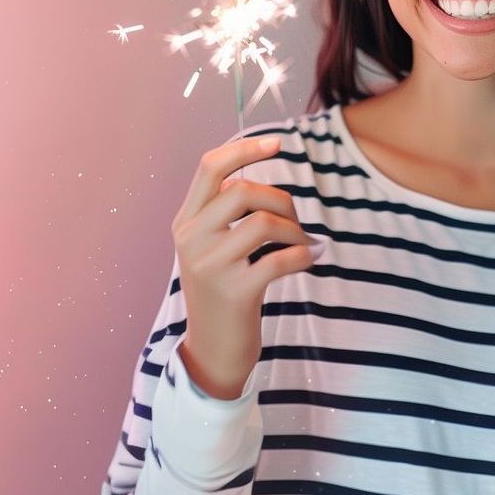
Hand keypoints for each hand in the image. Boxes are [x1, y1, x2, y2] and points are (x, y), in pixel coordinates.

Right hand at [171, 135, 319, 399]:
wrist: (212, 351)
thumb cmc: (222, 289)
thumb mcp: (211, 246)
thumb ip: (225, 211)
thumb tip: (262, 171)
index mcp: (186, 221)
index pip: (210, 167)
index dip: (245, 149)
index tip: (277, 143)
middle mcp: (191, 239)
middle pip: (243, 190)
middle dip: (281, 199)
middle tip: (294, 222)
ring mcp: (210, 266)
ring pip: (263, 222)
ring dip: (294, 229)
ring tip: (301, 243)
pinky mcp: (235, 292)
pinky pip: (280, 259)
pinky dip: (303, 255)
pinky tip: (309, 258)